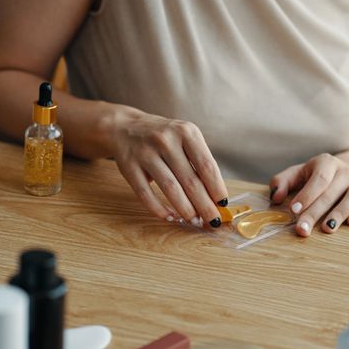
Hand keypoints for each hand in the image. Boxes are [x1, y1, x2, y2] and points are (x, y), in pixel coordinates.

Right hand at [110, 109, 227, 226]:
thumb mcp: (184, 138)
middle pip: (190, 180)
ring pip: (170, 188)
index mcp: (186, 132)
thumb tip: (215, 197)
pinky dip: (159, 209)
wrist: (125, 128)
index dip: (217, 188)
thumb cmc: (164, 138)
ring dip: (185, 209)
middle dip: (204, 205)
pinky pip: (146, 193)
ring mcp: (145, 153)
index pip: (207, 166)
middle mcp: (166, 140)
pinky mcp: (129, 166)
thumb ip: (198, 162)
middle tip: (213, 221)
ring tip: (194, 220)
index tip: (223, 204)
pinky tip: (170, 217)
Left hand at [269, 152, 348, 236]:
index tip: (294, 210)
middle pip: (330, 192)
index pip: (318, 178)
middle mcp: (346, 170)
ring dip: (340, 213)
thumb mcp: (301, 172)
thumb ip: (283, 181)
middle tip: (303, 229)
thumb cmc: (322, 175)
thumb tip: (275, 197)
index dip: (307, 194)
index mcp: (326, 163)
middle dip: (315, 212)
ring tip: (327, 228)